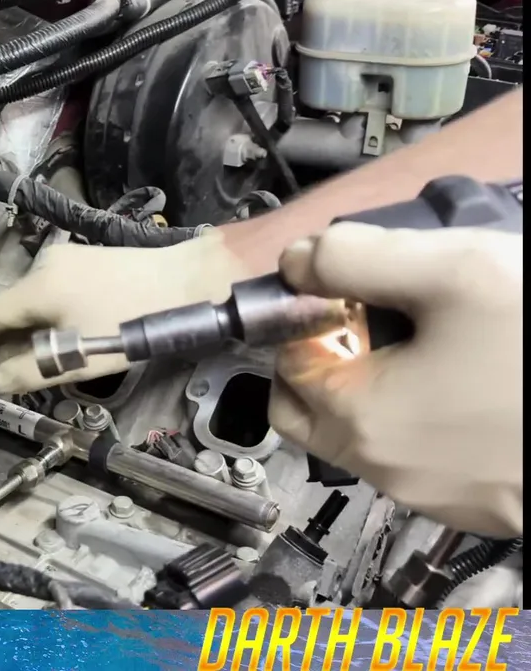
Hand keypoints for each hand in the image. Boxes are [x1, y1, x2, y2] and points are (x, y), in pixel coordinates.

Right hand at [0, 232, 246, 393]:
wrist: (191, 280)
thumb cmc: (136, 320)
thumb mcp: (80, 358)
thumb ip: (30, 372)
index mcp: (35, 288)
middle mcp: (42, 268)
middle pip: (1, 312)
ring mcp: (64, 263)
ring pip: (24, 306)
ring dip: (11, 336)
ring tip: (2, 366)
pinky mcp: (84, 266)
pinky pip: (45, 298)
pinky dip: (34, 323)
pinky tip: (40, 343)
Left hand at [269, 223, 522, 537]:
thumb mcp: (453, 272)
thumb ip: (358, 257)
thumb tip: (301, 260)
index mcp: (356, 417)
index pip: (286, 360)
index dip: (309, 314)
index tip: (349, 288)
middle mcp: (379, 468)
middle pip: (309, 407)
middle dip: (328, 356)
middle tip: (378, 315)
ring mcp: (428, 495)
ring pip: (365, 432)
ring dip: (379, 384)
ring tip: (438, 340)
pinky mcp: (475, 504)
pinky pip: (419, 455)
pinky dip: (424, 416)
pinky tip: (475, 377)